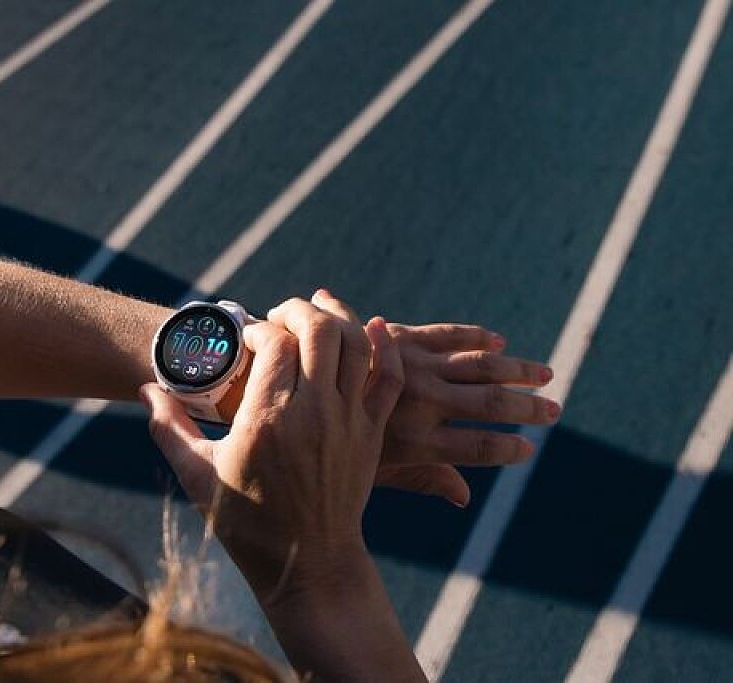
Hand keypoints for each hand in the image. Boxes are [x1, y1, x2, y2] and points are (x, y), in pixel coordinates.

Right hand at [142, 295, 427, 680]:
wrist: (309, 564)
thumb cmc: (247, 522)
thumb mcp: (197, 475)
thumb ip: (169, 428)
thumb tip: (146, 389)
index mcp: (267, 419)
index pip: (274, 342)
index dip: (259, 328)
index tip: (246, 341)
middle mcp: (313, 412)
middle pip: (319, 329)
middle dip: (298, 309)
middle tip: (278, 316)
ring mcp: (349, 421)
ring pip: (357, 343)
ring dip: (339, 316)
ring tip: (318, 308)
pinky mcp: (372, 433)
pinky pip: (389, 378)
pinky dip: (386, 346)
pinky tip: (375, 327)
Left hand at [303, 289, 557, 507]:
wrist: (288, 386)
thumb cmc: (323, 441)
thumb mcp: (373, 469)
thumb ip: (423, 479)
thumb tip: (464, 498)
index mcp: (414, 443)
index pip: (477, 449)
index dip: (507, 449)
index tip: (530, 448)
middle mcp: (420, 405)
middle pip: (489, 405)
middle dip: (526, 408)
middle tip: (554, 410)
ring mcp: (413, 368)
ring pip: (479, 366)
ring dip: (517, 370)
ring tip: (546, 374)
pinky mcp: (402, 338)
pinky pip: (448, 334)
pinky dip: (476, 336)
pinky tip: (499, 339)